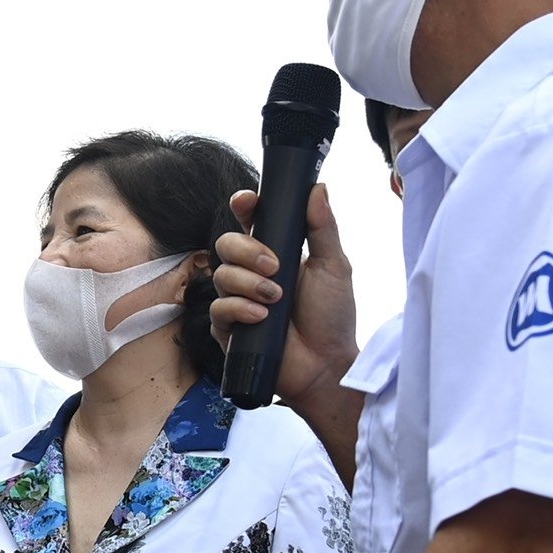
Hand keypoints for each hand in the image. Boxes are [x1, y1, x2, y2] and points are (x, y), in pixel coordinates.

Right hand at [210, 183, 358, 408]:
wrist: (326, 364)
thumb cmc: (332, 317)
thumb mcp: (334, 266)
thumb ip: (323, 228)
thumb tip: (318, 188)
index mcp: (275, 252)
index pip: (250, 222)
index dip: (243, 207)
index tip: (247, 202)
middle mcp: (251, 273)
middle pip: (226, 243)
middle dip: (247, 250)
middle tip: (275, 266)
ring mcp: (237, 300)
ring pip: (220, 274)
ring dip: (248, 283)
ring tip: (275, 298)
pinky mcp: (228, 329)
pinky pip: (218, 309)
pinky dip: (238, 309)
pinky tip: (261, 317)